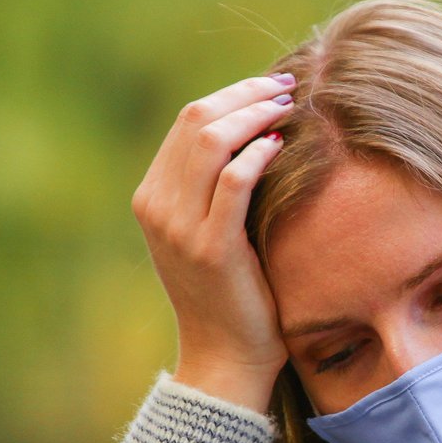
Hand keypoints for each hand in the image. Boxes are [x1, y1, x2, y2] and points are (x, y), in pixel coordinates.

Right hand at [131, 71, 296, 411]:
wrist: (224, 357)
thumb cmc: (229, 293)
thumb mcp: (208, 233)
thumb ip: (214, 187)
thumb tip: (253, 131)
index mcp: (152, 197)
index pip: (187, 122)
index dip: (233, 94)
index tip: (273, 85)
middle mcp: (156, 206)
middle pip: (197, 120)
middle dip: (246, 94)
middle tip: (288, 86)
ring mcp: (179, 227)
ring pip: (213, 141)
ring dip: (256, 114)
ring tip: (290, 109)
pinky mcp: (211, 247)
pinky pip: (234, 181)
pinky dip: (258, 154)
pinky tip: (282, 147)